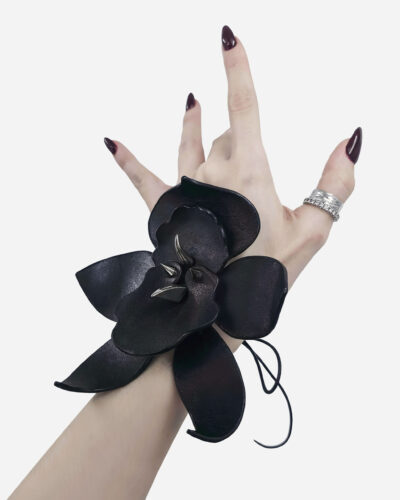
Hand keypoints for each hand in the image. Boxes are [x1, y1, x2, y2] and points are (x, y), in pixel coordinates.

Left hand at [104, 25, 360, 298]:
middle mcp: (211, 173)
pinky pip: (141, 177)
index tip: (228, 36)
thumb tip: (350, 139)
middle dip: (238, 142)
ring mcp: (185, 190)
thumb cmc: (267, 271)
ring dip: (192, 125)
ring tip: (189, 101)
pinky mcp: (166, 209)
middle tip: (251, 183)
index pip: (243, 106)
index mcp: (248, 173)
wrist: (221, 309)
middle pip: (224, 135)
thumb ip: (335, 182)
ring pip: (191, 145)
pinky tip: (111, 142)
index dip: (238, 67)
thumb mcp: (312, 229)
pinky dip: (127, 160)